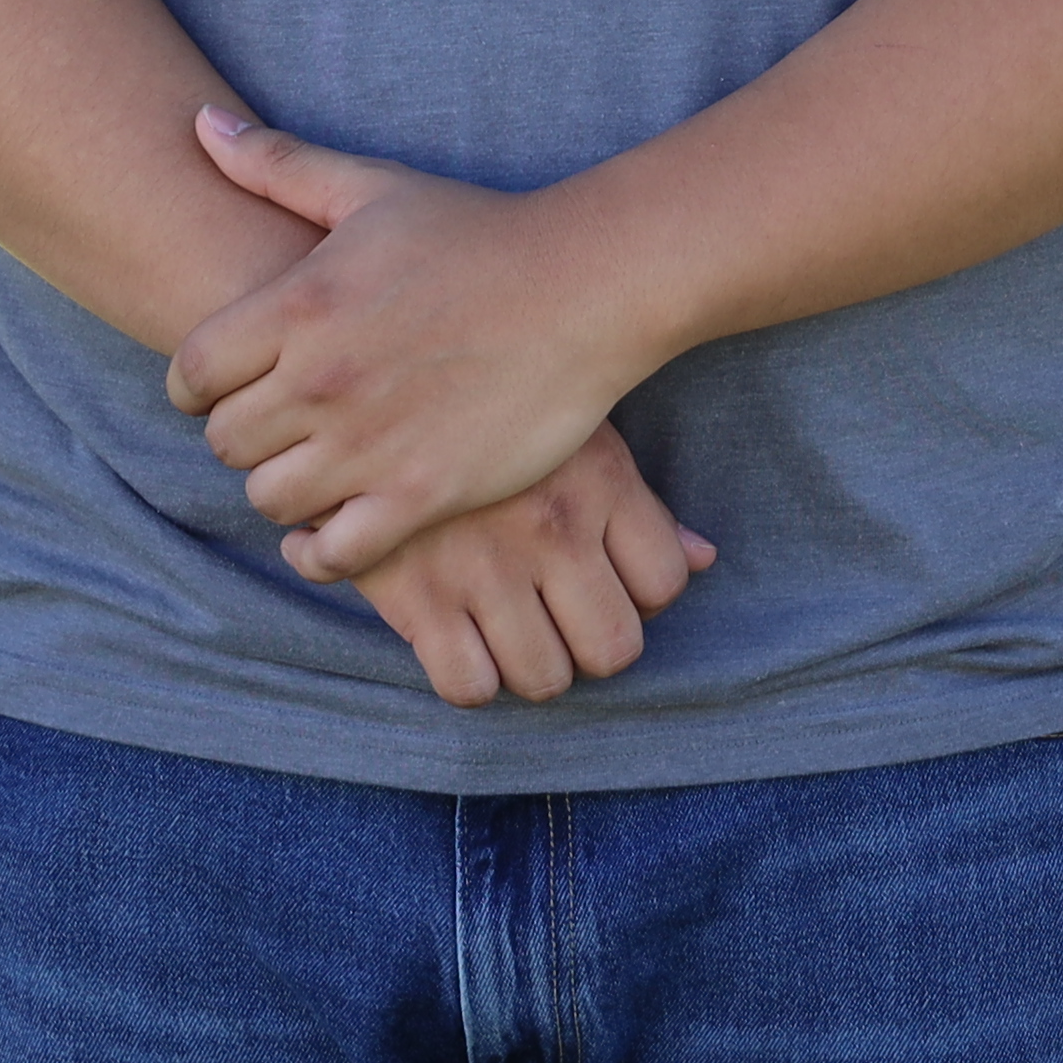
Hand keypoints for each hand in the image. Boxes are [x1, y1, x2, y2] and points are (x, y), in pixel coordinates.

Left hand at [165, 105, 664, 581]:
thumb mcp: (371, 186)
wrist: (584, 287)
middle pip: (223, 441)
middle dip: (240, 434)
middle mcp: (321, 381)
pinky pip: (333, 554)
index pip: (191, 371)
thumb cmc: (477, 232)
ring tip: (307, 470)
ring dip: (279, 487)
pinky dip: (319, 552)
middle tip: (273, 426)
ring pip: (269, 499)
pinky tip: (329, 532)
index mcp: (298, 305)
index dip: (195, 384)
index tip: (221, 385)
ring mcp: (370, 444)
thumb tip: (200, 124)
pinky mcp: (422, 495)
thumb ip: (277, 163)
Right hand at [347, 421, 717, 708]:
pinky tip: (459, 637)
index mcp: (598, 480)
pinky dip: (470, 676)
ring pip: (546, 679)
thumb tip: (706, 558)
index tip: (604, 580)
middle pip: (613, 649)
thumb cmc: (479, 400)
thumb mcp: (569, 427)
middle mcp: (551, 528)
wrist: (357, 375)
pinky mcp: (416, 596)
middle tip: (558, 617)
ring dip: (532, 666)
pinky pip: (469, 687)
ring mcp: (485, 566)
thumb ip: (636, 501)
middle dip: (590, 645)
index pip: (664, 583)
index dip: (641, 595)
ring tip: (509, 628)